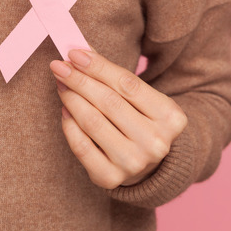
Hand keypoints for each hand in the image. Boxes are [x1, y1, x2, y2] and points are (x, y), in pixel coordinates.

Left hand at [49, 48, 187, 188]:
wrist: (150, 166)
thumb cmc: (142, 122)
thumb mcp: (144, 99)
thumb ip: (116, 77)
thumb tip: (81, 52)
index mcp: (171, 118)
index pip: (128, 84)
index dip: (98, 67)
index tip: (74, 53)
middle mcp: (155, 142)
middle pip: (109, 102)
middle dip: (80, 80)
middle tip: (59, 66)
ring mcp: (134, 163)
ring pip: (93, 122)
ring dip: (71, 98)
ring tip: (61, 84)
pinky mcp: (110, 178)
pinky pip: (81, 146)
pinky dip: (69, 125)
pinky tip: (65, 110)